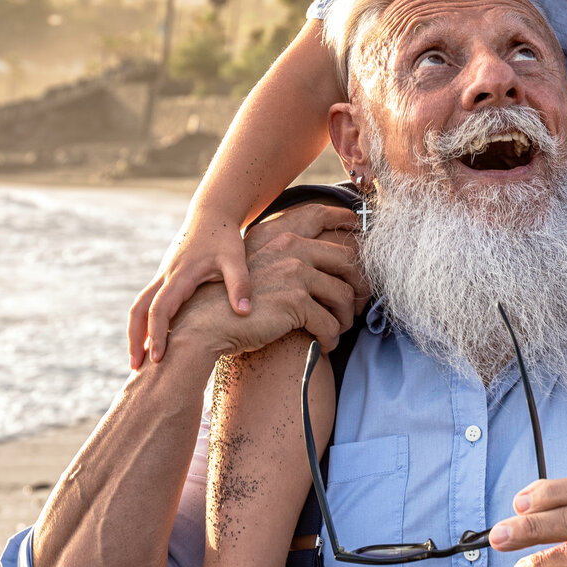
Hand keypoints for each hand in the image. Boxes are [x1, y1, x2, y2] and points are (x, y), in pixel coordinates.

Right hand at [128, 209, 251, 368]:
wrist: (212, 214)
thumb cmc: (225, 237)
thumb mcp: (236, 258)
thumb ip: (240, 283)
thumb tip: (243, 312)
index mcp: (180, 275)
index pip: (160, 309)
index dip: (157, 334)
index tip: (156, 359)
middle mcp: (165, 277)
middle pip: (138, 310)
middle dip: (134, 339)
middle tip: (135, 368)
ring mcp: (162, 276)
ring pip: (139, 306)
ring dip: (136, 332)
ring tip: (138, 360)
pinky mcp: (166, 277)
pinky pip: (149, 302)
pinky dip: (145, 322)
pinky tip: (153, 340)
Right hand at [170, 203, 363, 360]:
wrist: (203, 323)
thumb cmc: (230, 300)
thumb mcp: (256, 266)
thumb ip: (283, 256)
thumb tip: (318, 265)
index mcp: (282, 235)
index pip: (326, 222)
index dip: (350, 234)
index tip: (362, 252)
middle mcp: (291, 247)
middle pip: (347, 261)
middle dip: (359, 287)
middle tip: (356, 306)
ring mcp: (295, 272)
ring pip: (343, 295)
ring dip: (344, 318)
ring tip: (338, 330)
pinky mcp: (296, 301)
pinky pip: (330, 322)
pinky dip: (330, 337)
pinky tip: (323, 344)